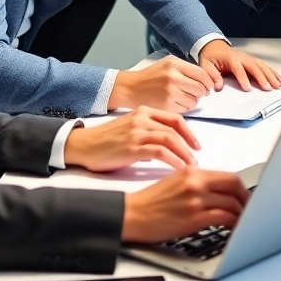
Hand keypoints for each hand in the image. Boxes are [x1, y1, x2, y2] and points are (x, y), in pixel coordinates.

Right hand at [64, 107, 200, 171]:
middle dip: (190, 143)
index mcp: (144, 111)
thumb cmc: (106, 141)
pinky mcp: (133, 146)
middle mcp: (142, 118)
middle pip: (175, 128)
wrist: (83, 145)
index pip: (174, 118)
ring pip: (170, 139)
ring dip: (184, 153)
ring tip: (191, 166)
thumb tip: (166, 147)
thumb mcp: (130, 129)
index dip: (189, 132)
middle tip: (197, 157)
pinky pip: (160, 152)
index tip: (196, 144)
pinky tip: (179, 168)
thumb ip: (148, 133)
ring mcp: (137, 132)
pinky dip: (173, 160)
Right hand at [108, 57, 217, 112]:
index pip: (202, 74)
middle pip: (200, 88)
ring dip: (193, 100)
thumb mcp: (168, 63)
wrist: (131, 88)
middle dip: (201, 92)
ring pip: (194, 100)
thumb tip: (206, 80)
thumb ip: (186, 68)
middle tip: (196, 92)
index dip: (209, 81)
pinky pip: (185, 109)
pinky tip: (177, 103)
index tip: (209, 85)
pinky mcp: (166, 106)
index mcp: (174, 64)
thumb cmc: (150, 76)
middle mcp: (173, 77)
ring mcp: (169, 92)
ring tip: (184, 97)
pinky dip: (185, 107)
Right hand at [121, 169, 249, 242]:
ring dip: (241, 214)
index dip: (241, 188)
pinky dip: (233, 224)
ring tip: (243, 222)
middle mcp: (195, 182)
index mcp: (192, 171)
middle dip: (246, 199)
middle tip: (250, 209)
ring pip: (231, 203)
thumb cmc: (151, 202)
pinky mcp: (193, 218)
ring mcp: (195, 200)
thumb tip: (220, 192)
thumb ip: (198, 183)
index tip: (245, 197)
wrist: (132, 215)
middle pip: (234, 186)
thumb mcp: (176, 182)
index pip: (228, 176)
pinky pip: (223, 218)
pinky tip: (233, 229)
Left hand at [198, 39, 280, 91]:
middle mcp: (243, 57)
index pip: (239, 69)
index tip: (247, 88)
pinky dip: (273, 73)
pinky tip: (280, 80)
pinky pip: (265, 67)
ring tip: (279, 85)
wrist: (214, 46)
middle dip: (262, 78)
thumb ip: (212, 75)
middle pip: (255, 67)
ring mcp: (249, 58)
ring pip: (263, 67)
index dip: (243, 79)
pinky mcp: (253, 61)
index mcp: (231, 58)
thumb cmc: (211, 56)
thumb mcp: (206, 64)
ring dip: (272, 76)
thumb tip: (218, 86)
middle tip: (268, 88)